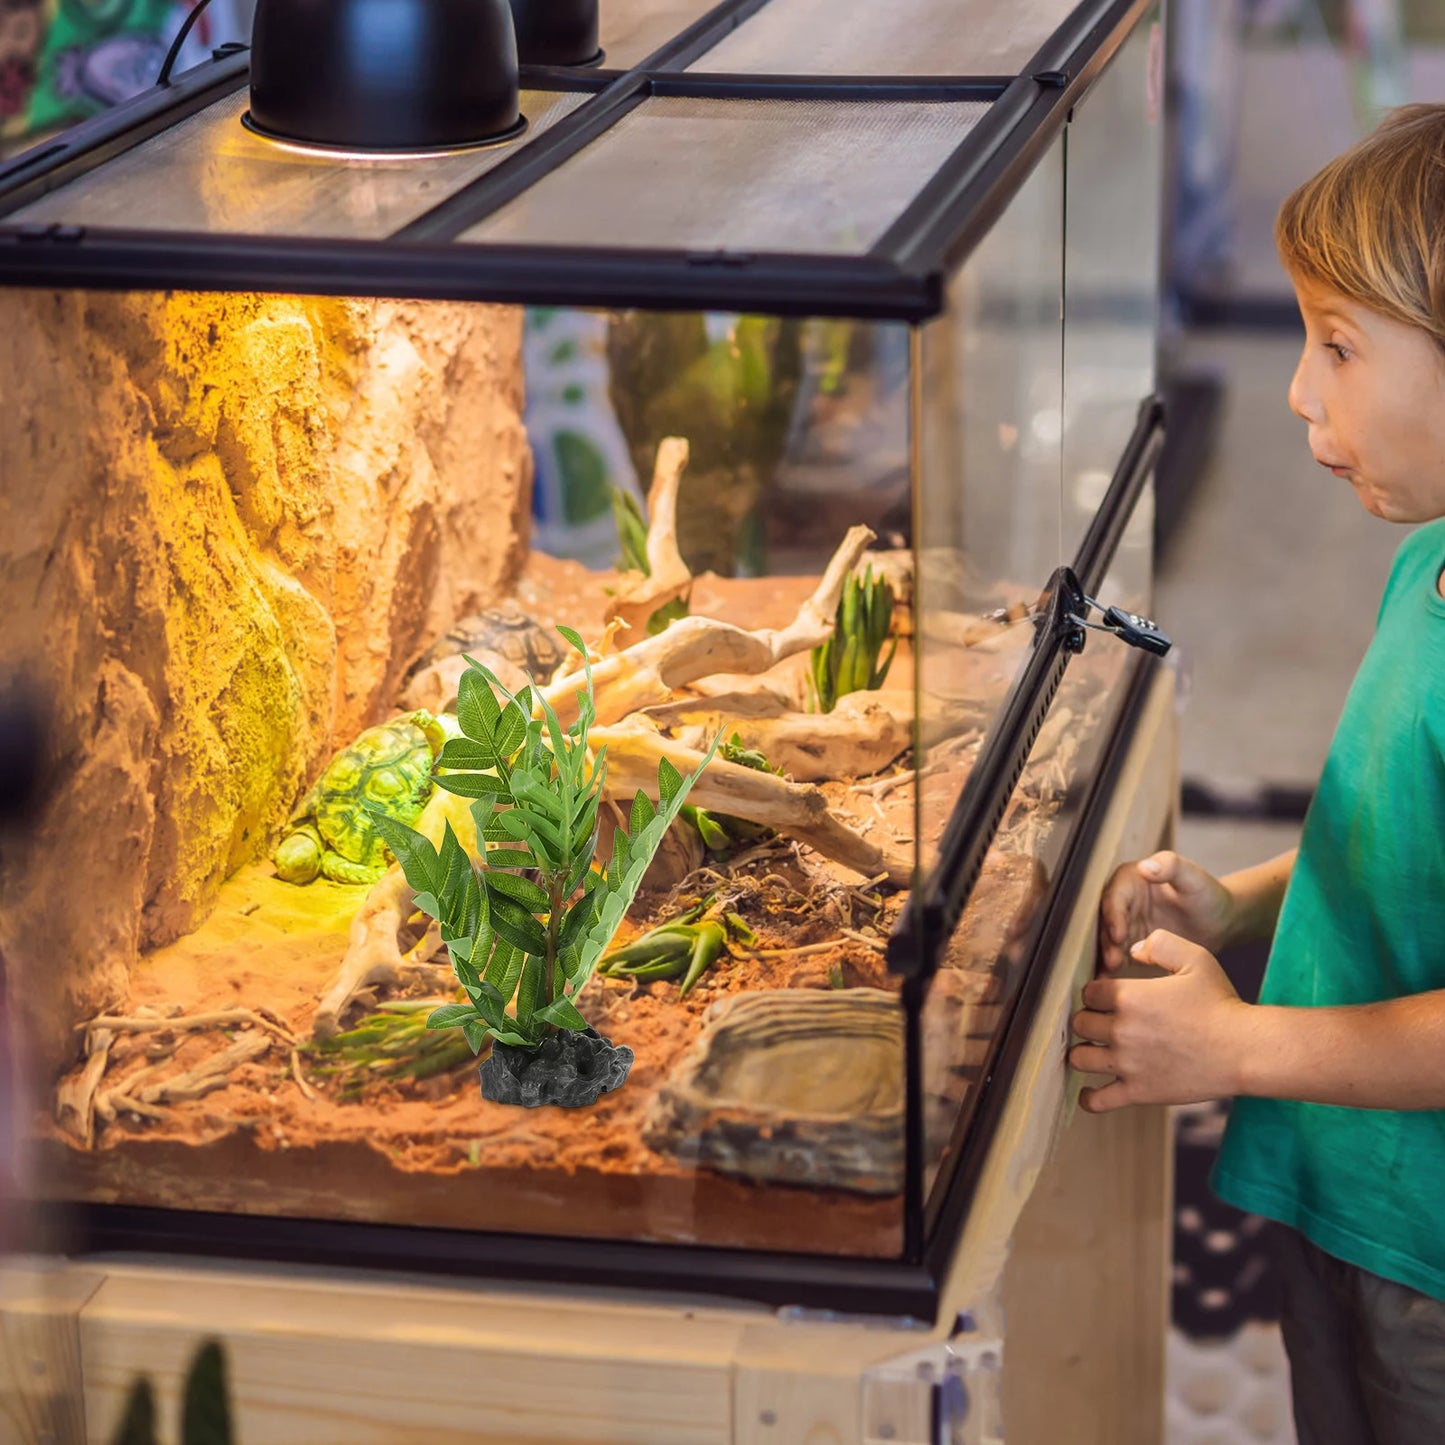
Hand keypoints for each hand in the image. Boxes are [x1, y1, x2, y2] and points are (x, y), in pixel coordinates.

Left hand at [1069, 929, 1247, 1110]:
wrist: (1245, 1049)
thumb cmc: (1221, 1004)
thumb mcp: (1195, 959)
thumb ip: (1160, 944)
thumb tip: (1132, 950)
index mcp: (1129, 996)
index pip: (1088, 993)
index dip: (1096, 994)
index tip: (1107, 999)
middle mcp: (1122, 1029)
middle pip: (1079, 1024)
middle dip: (1087, 1021)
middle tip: (1100, 1024)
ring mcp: (1128, 1063)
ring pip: (1079, 1059)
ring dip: (1083, 1054)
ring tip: (1093, 1052)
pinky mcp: (1139, 1092)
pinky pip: (1098, 1100)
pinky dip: (1089, 1098)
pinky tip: (1091, 1091)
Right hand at [1098, 850, 1234, 971]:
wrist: (1219, 923)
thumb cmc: (1207, 895)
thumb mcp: (1193, 878)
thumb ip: (1171, 866)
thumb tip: (1144, 866)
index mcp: (1130, 880)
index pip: (1114, 896)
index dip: (1113, 916)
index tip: (1118, 935)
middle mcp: (1121, 902)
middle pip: (1104, 921)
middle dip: (1106, 941)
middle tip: (1113, 961)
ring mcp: (1123, 925)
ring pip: (1106, 941)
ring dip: (1106, 957)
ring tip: (1110, 975)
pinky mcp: (1128, 945)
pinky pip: (1116, 956)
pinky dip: (1112, 970)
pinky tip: (1112, 984)